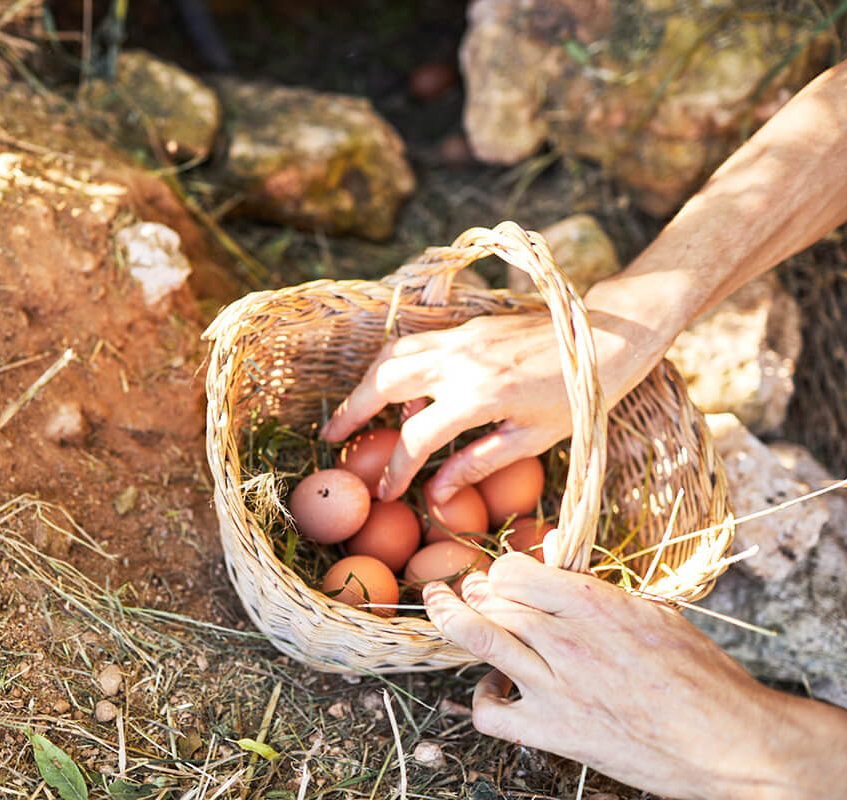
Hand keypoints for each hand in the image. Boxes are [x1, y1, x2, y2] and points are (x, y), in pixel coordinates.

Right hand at [321, 313, 572, 503]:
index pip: (416, 435)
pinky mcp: (467, 327)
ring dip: (367, 383)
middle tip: (332, 438)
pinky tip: (404, 392)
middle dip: (352, 410)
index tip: (386, 491)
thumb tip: (437, 497)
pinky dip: (397, 366)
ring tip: (355, 411)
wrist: (608, 336)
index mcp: (479, 397)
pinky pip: (416, 344)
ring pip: (392, 354)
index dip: (396, 468)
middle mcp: (460, 361)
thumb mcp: (532, 440)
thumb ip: (478, 465)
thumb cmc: (580, 397)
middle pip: (384, 382)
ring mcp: (461, 339)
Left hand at [423, 551, 846, 799]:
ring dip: (451, 617)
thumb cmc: (703, 676)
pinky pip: (490, 711)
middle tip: (468, 588)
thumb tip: (552, 545)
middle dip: (476, 590)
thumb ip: (597, 582)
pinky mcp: (554, 732)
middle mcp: (567, 640)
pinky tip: (494, 687)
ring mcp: (555, 687)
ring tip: (440, 603)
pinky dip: (482, 698)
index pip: (515, 570)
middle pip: (492, 600)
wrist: (733, 744)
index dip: (503, 570)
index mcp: (595, 604)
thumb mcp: (656, 612)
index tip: (505, 575)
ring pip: (478, 639)